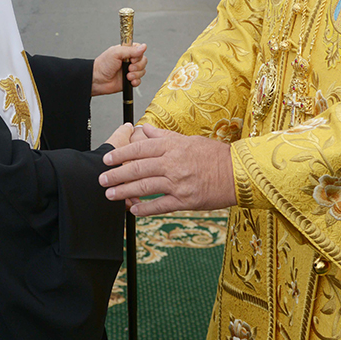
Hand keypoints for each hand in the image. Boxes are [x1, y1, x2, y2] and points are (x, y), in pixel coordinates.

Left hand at [92, 43, 147, 94]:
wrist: (98, 80)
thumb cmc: (103, 65)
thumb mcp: (116, 53)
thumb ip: (131, 50)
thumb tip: (143, 47)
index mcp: (126, 51)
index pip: (140, 50)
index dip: (138, 55)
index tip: (132, 58)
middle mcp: (129, 60)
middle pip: (143, 60)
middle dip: (138, 66)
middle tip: (129, 67)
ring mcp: (130, 70)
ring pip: (142, 71)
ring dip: (136, 74)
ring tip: (127, 75)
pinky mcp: (130, 80)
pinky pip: (139, 80)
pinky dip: (136, 81)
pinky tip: (129, 81)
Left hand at [100, 125, 235, 214]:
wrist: (239, 174)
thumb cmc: (215, 155)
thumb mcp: (189, 140)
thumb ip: (164, 137)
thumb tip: (144, 129)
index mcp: (173, 147)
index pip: (140, 149)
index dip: (121, 154)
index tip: (107, 159)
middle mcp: (173, 164)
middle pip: (138, 168)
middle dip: (116, 174)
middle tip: (101, 179)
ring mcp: (179, 183)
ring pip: (145, 188)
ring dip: (124, 192)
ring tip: (110, 195)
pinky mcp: (185, 201)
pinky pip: (160, 206)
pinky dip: (145, 209)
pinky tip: (133, 210)